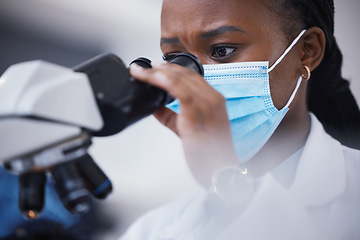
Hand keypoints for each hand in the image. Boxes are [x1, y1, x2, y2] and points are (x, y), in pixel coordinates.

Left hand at [130, 62, 238, 186]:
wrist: (219, 169)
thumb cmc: (208, 152)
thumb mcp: (186, 128)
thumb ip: (169, 114)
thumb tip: (152, 104)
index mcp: (213, 99)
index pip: (191, 76)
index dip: (172, 69)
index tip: (155, 68)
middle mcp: (212, 97)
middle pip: (185, 73)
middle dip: (161, 67)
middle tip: (143, 68)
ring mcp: (206, 103)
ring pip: (179, 78)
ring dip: (156, 72)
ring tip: (140, 72)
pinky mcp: (197, 112)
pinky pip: (178, 89)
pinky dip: (161, 81)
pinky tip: (148, 78)